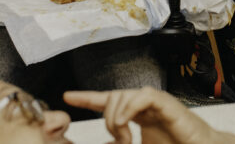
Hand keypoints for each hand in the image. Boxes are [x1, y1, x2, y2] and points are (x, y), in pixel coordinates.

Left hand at [63, 87, 234, 143]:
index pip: (108, 100)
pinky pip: (142, 95)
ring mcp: (156, 102)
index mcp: (138, 115)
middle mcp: (144, 106)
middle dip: (106, 119)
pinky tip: (126, 124)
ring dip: (116, 119)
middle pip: (112, 97)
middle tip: (118, 142)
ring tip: (125, 140)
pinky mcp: (167, 103)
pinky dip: (130, 108)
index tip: (68, 96)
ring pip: (123, 95)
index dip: (87, 98)